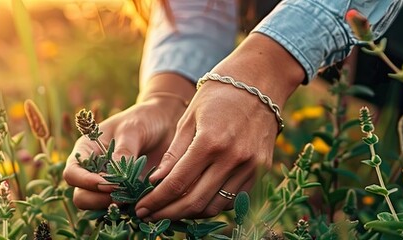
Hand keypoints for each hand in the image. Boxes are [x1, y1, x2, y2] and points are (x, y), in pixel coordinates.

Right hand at [64, 73, 194, 209]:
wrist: (166, 123)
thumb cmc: (144, 119)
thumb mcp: (132, 129)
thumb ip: (123, 150)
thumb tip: (115, 175)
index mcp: (86, 152)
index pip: (72, 173)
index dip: (85, 182)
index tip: (108, 184)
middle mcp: (93, 171)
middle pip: (81, 196)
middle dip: (98, 200)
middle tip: (122, 196)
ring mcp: (109, 184)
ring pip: (98, 207)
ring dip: (113, 208)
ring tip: (133, 200)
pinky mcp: (126, 194)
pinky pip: (122, 209)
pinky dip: (130, 211)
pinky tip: (143, 204)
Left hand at [134, 34, 304, 219]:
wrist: (260, 82)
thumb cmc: (217, 95)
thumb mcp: (188, 119)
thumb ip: (174, 154)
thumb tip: (156, 183)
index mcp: (210, 142)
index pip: (177, 184)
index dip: (156, 201)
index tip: (141, 208)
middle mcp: (233, 158)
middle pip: (195, 201)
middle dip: (168, 213)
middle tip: (149, 216)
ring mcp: (251, 166)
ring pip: (215, 206)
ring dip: (189, 213)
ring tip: (171, 210)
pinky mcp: (262, 169)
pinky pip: (234, 200)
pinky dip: (213, 204)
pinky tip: (196, 200)